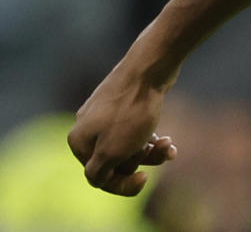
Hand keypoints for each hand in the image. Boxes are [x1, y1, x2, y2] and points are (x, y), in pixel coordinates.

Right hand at [68, 64, 177, 195]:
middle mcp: (88, 127)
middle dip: (141, 162)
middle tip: (163, 152)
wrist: (150, 68)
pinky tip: (167, 140)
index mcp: (78, 141)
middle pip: (115, 160)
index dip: (122, 184)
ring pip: (129, 146)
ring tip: (169, 145)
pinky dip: (151, 137)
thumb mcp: (112, 152)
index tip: (145, 179)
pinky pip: (136, 130)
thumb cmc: (130, 112)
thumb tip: (97, 180)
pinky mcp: (125, 104)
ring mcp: (106, 114)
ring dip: (151, 151)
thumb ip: (99, 173)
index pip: (97, 176)